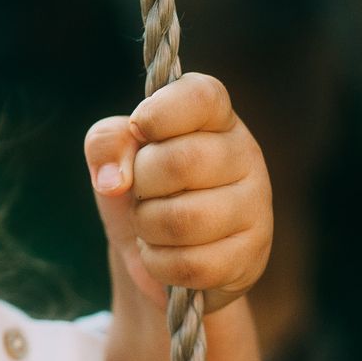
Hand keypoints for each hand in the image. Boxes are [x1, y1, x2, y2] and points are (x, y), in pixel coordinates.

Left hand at [83, 73, 272, 313]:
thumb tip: (114, 180)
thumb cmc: (142, 190)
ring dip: (147, 228)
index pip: (200, 96)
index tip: (139, 130)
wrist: (162, 254)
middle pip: (178, 162)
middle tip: (143, 192)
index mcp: (214, 117)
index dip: (159, 113)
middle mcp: (244, 154)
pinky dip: (159, 263)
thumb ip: (107, 143)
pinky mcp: (251, 255)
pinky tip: (166, 253)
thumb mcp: (115, 157)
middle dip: (141, 185)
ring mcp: (255, 206)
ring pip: (182, 220)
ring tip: (152, 224)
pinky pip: (189, 264)